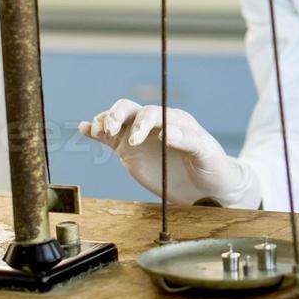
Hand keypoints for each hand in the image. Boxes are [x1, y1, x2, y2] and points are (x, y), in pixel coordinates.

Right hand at [78, 98, 261, 208]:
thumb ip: (189, 142)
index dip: (142, 123)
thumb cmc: (213, 168)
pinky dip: (96, 132)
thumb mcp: (207, 155)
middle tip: (110, 130)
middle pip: (129, 109)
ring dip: (104, 120)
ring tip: (97, 130)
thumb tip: (166, 132)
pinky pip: (110, 138)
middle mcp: (154, 124)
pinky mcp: (129, 151)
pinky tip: (85, 130)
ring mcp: (140, 137)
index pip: (152, 113)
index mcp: (174, 120)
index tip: (136, 141)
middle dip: (116, 115)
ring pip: (117, 120)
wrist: (208, 189)